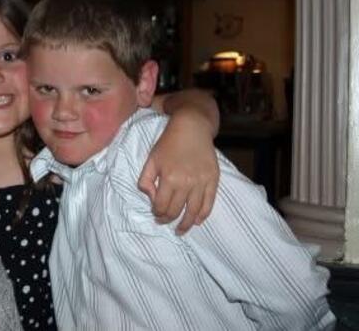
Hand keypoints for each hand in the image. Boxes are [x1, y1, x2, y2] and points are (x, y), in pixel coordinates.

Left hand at [138, 110, 218, 234]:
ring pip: (194, 211)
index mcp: (169, 178)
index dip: (157, 213)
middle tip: (164, 221)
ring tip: (181, 230)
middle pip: (176, 211)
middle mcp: (186, 183)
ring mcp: (201, 183)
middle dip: (168, 219)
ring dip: (186, 224)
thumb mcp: (151, 159)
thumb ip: (145, 180)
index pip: (161, 206)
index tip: (155, 213)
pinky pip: (209, 204)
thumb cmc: (168, 143)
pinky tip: (197, 221)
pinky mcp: (213, 180)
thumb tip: (151, 197)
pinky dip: (203, 215)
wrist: (192, 127)